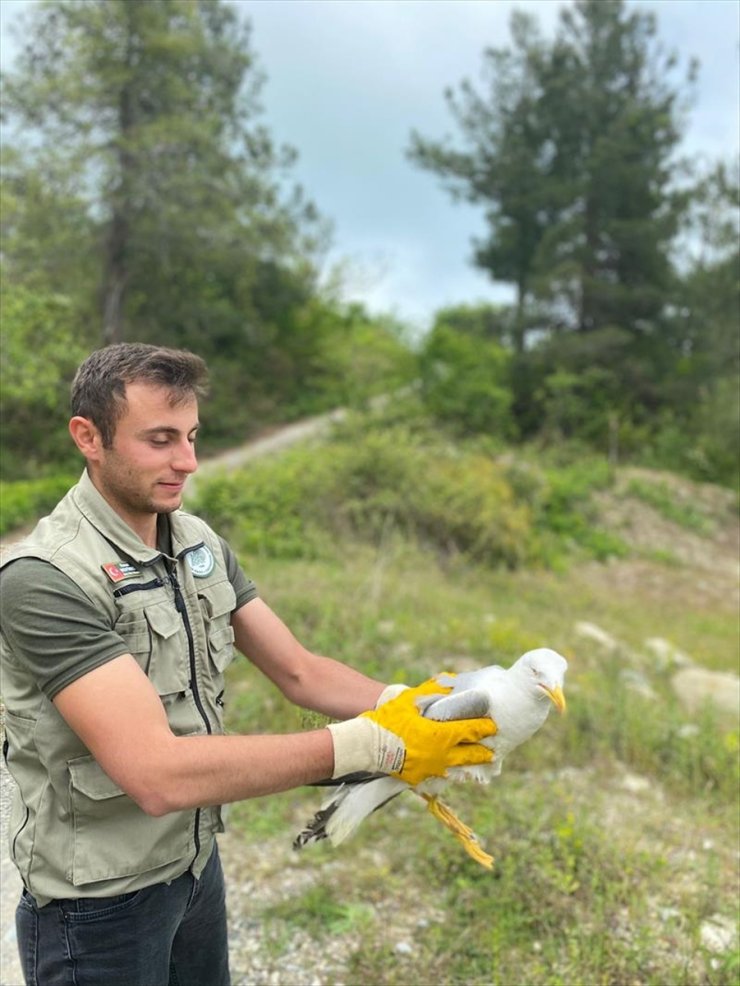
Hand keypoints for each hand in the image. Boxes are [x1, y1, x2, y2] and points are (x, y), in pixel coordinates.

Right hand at [328, 676, 494, 785]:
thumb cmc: (389, 720)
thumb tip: (448, 682)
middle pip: (471, 755)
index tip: (494, 725)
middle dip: (485, 752)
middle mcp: (442, 755)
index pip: (471, 730)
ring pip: (459, 768)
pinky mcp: (421, 778)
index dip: (485, 728)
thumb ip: (431, 691)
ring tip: (480, 761)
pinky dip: (450, 771)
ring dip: (471, 764)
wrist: (368, 746)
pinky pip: (441, 775)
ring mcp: (432, 769)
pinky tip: (454, 769)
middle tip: (495, 749)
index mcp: (442, 735)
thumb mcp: (409, 701)